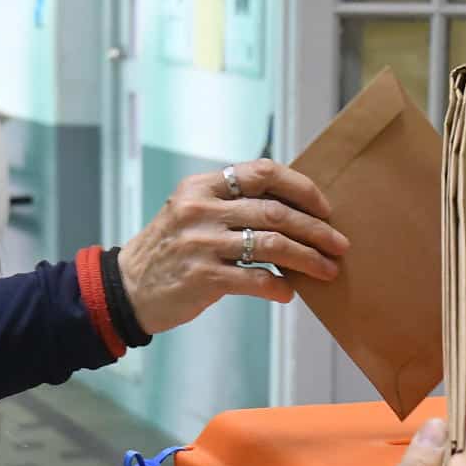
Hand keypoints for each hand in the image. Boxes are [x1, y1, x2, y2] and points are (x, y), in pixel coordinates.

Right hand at [117, 160, 347, 335]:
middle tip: (339, 244)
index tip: (324, 207)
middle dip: (315, 229)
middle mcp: (201, 210)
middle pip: (275, 212)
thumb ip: (231, 204)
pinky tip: (289, 293)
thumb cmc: (168, 250)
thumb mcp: (191, 212)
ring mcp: (201, 243)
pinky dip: (279, 287)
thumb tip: (292, 210)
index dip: (300, 187)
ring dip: (308, 259)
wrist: (126, 288)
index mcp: (202, 186)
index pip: (262, 172)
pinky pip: (255, 280)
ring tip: (327, 270)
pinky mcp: (203, 277)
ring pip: (272, 246)